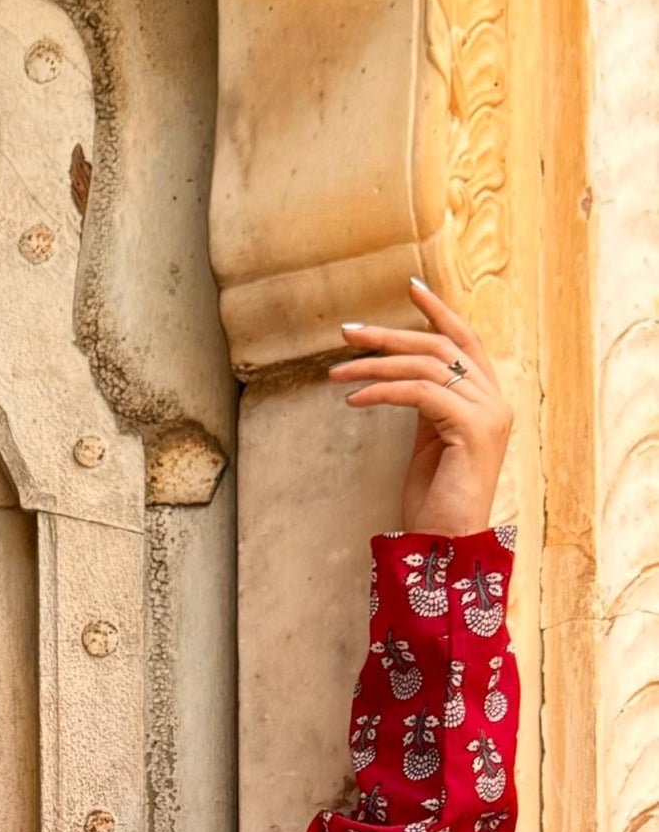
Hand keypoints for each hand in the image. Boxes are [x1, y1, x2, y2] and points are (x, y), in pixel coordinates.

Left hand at [326, 275, 512, 535]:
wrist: (446, 543)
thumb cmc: (433, 499)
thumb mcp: (429, 440)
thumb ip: (427, 403)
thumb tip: (402, 373)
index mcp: (486, 399)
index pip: (465, 340)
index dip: (439, 311)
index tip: (410, 287)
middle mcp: (495, 401)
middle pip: (440, 347)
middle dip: (390, 335)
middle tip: (347, 331)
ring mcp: (489, 413)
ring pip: (427, 366)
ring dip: (374, 364)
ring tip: (335, 373)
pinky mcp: (474, 429)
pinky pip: (421, 393)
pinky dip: (384, 389)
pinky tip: (354, 398)